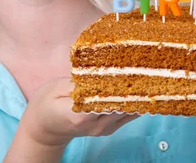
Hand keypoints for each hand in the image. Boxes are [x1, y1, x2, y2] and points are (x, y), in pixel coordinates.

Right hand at [5, 77, 137, 161]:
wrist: (44, 129)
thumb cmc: (47, 105)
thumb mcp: (56, 88)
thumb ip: (78, 82)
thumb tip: (98, 71)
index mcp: (81, 115)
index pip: (109, 99)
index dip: (122, 84)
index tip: (133, 66)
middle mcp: (96, 125)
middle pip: (123, 105)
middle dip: (136, 86)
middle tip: (148, 64)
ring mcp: (104, 130)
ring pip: (129, 111)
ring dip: (139, 94)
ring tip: (150, 73)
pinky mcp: (109, 128)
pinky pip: (127, 115)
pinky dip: (136, 101)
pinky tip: (144, 87)